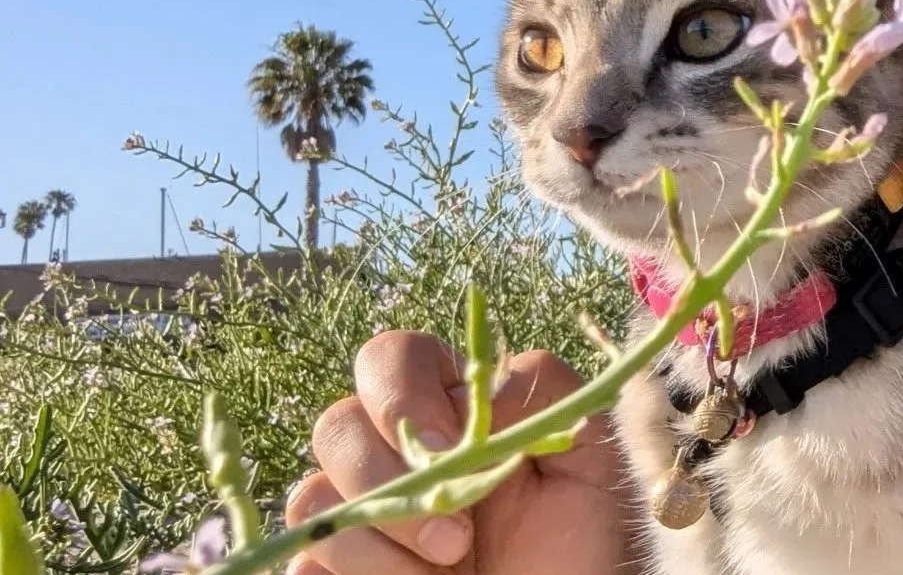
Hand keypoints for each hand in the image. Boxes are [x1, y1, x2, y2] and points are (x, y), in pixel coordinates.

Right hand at [284, 331, 633, 574]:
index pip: (390, 359)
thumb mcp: (588, 449)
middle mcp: (395, 453)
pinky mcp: (341, 568)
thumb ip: (542, 391)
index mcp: (449, 408)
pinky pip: (305, 558)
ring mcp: (363, 513)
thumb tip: (476, 390)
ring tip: (449, 569)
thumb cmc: (582, 534)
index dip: (403, 394)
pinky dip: (352, 573)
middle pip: (336, 425)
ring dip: (379, 539)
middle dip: (387, 478)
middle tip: (457, 536)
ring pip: (312, 497)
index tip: (451, 448)